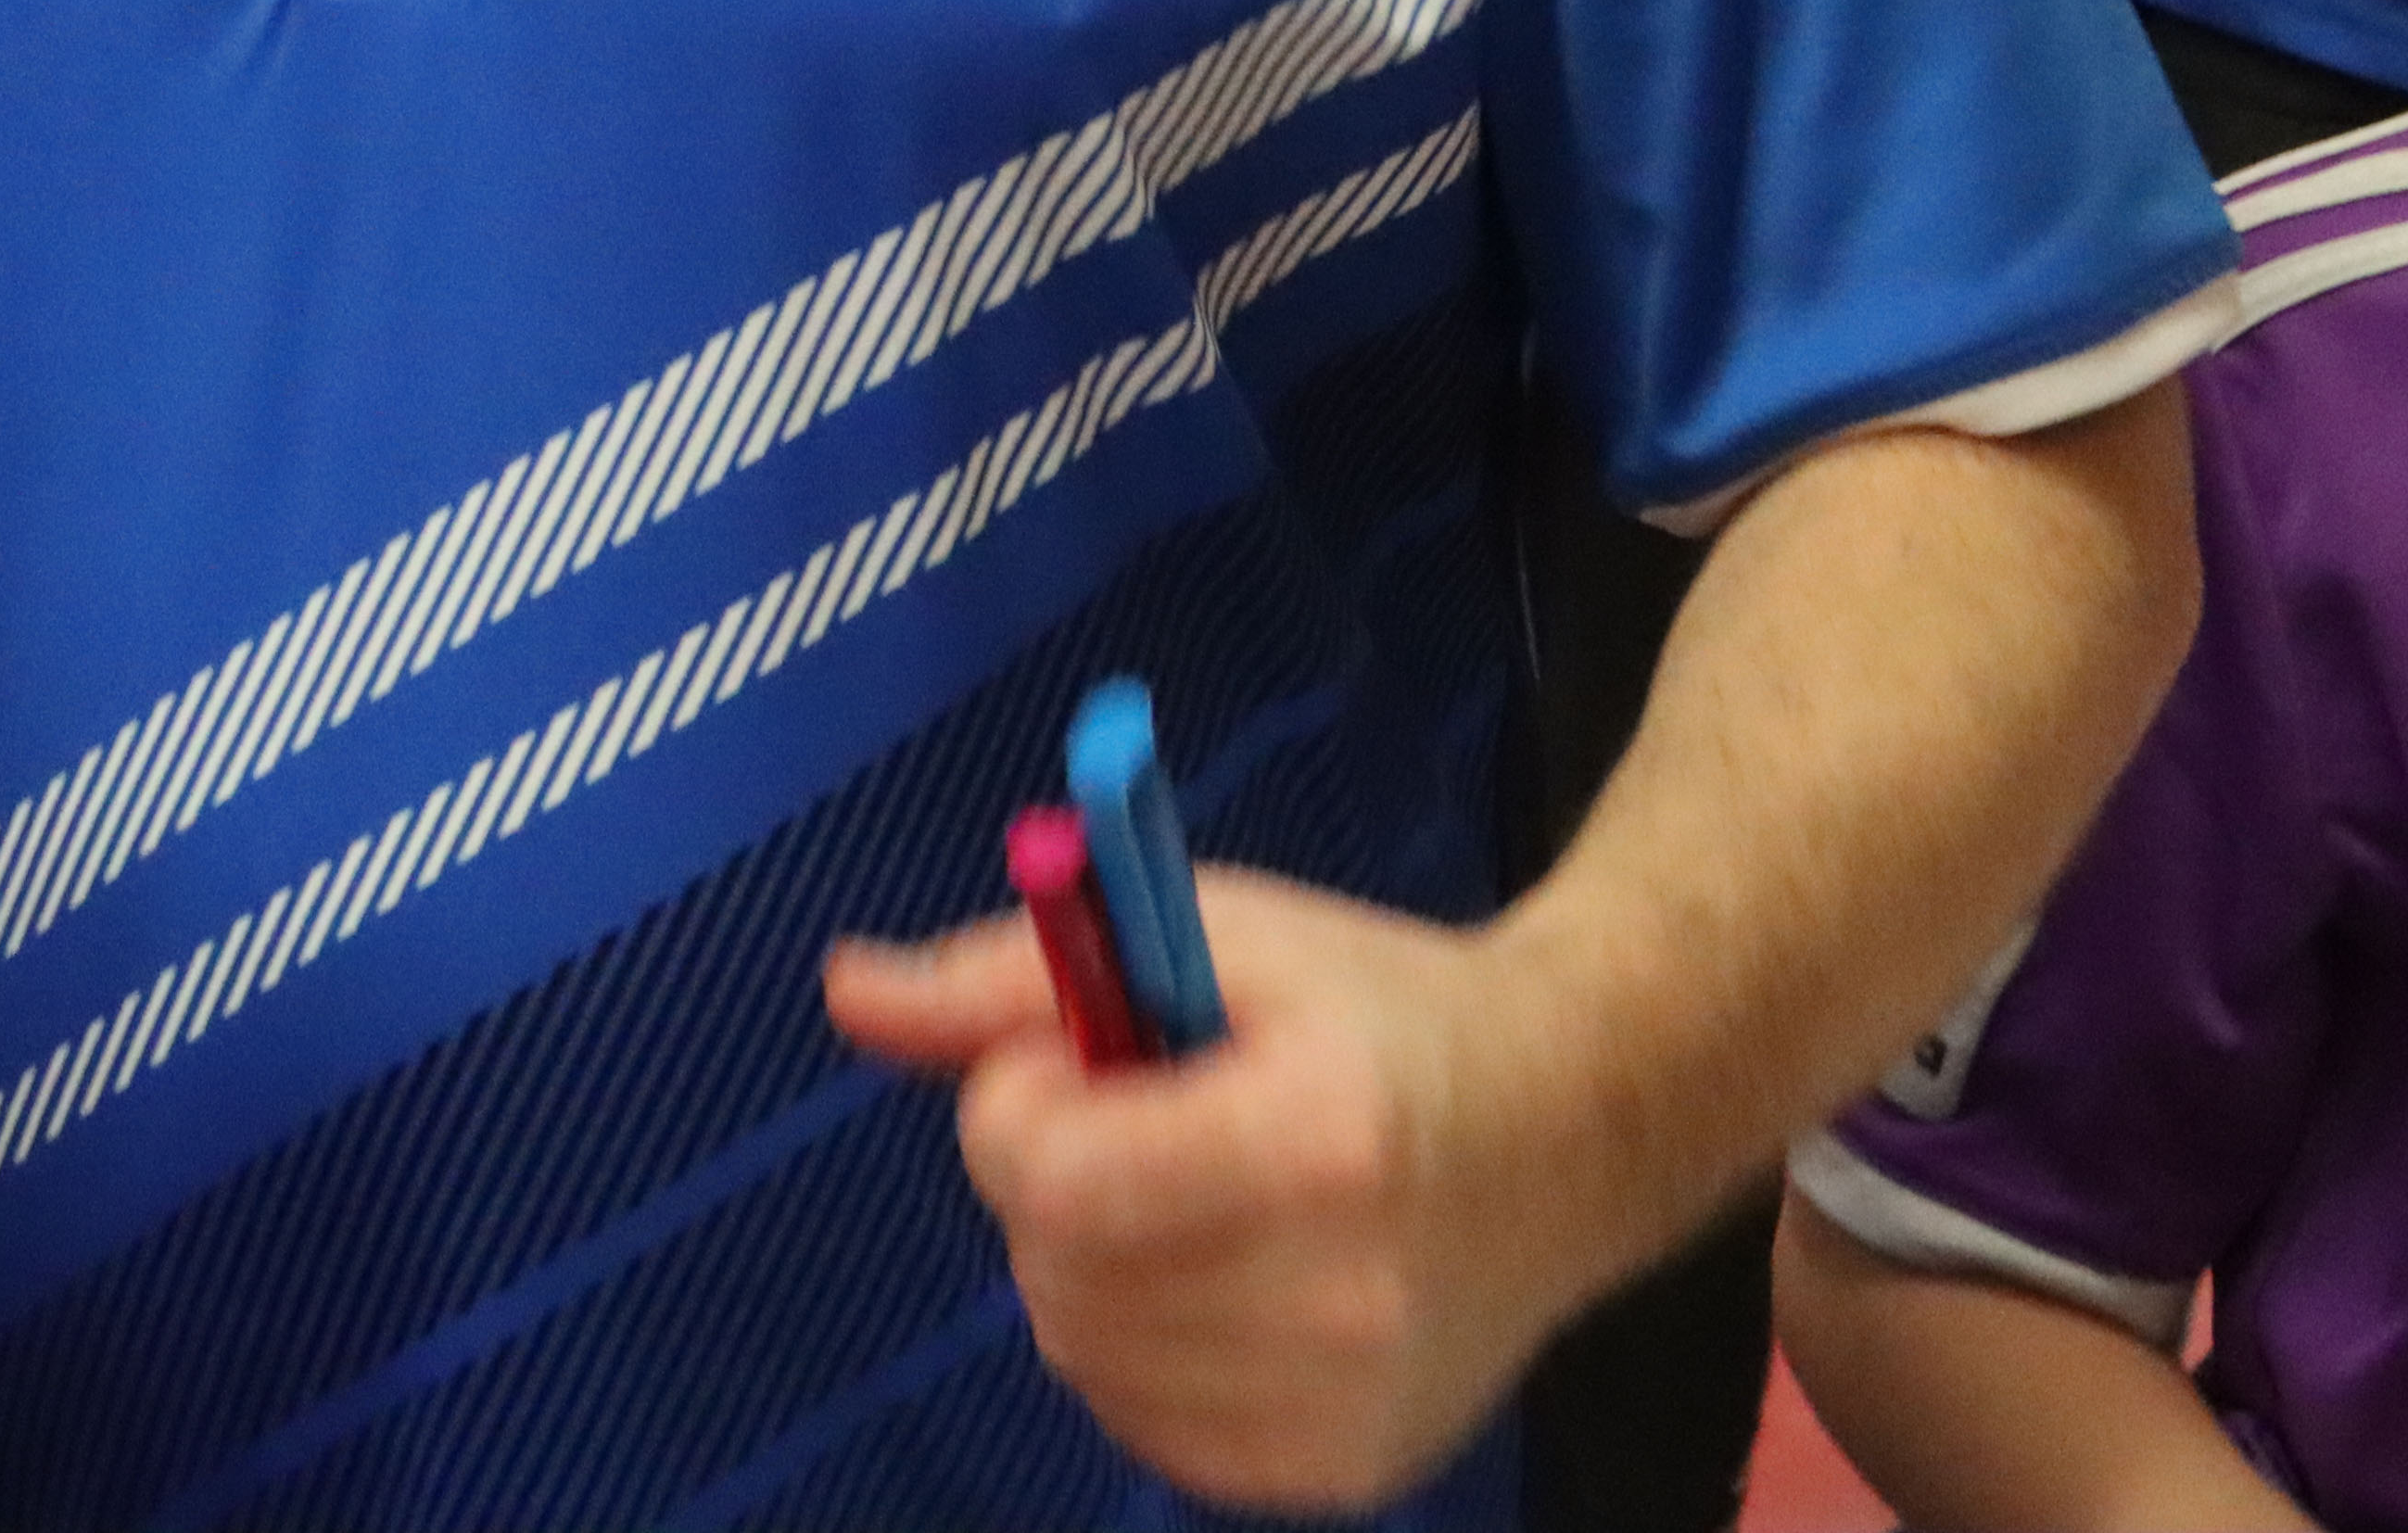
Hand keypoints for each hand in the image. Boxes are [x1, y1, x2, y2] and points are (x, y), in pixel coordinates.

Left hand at [829, 868, 1617, 1515]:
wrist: (1563, 1129)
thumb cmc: (1367, 1011)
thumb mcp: (1203, 935)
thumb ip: (1008, 975)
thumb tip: (844, 992)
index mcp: (1320, 1140)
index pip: (1058, 1179)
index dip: (1018, 1105)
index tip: (1072, 1055)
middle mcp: (1348, 1295)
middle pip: (1058, 1273)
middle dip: (1048, 1182)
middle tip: (1134, 1120)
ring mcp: (1351, 1402)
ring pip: (1083, 1352)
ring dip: (1084, 1265)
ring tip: (1182, 1192)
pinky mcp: (1343, 1471)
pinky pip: (1141, 1422)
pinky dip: (1136, 1346)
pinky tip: (1211, 1275)